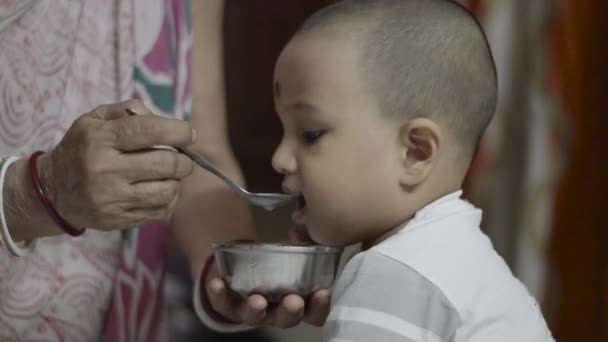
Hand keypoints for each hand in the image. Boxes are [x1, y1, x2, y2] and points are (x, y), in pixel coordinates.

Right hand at [38, 99, 194, 230]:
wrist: (52, 191)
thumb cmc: (82, 148)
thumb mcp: (95, 119)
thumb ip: (130, 111)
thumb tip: (165, 121)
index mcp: (100, 139)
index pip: (150, 131)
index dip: (179, 132)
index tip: (189, 134)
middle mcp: (105, 169)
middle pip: (167, 163)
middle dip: (184, 160)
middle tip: (183, 158)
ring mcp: (111, 198)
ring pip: (168, 190)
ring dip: (177, 181)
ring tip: (169, 176)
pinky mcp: (117, 220)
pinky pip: (160, 211)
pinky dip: (169, 200)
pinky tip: (160, 191)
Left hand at [206, 227, 330, 328]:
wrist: (243, 266)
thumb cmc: (276, 262)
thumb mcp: (293, 252)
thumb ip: (303, 243)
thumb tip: (300, 231)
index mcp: (299, 303)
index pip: (314, 313)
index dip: (321, 307)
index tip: (323, 292)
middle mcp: (276, 312)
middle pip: (287, 319)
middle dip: (291, 311)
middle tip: (294, 301)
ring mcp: (251, 311)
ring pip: (255, 316)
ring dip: (256, 309)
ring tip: (257, 300)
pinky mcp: (228, 305)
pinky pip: (222, 304)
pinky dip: (219, 294)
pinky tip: (217, 283)